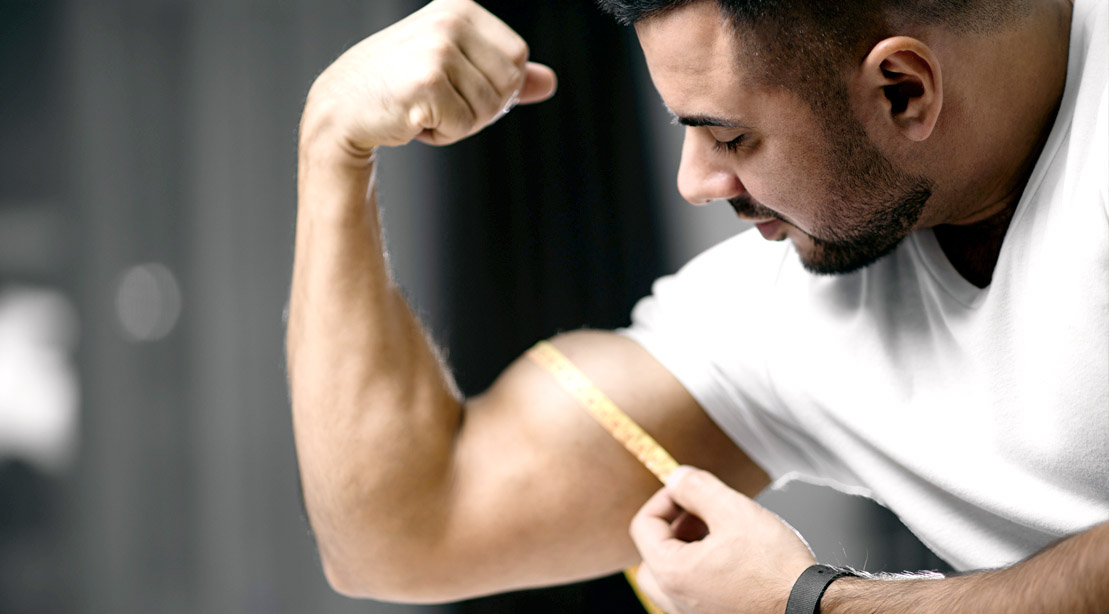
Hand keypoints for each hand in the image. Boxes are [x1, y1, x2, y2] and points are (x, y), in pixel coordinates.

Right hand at [301, 0, 557, 155]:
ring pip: (488, 110)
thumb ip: (503, 71)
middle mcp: (450, 20)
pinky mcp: (427, 84)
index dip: (496, 86)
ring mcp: (438, 50)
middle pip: (508, 85)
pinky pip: (464, 126)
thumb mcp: (456, 67)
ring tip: (424, 108)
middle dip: (480, 108)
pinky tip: (413, 120)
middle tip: (440, 101)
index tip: (458, 85)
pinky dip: (442, 135)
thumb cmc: (399, 85)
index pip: (518, 57)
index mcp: (461, 7)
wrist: (344, 106)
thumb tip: (549, 82)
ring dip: (459, 123)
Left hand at [629, 466, 816, 613]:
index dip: (665, 498)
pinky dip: (701, 566)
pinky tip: (731, 555)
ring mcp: (691, 612)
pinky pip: (691, 587)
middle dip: (673, 524)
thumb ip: (697, 488)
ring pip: (671, 571)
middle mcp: (675, 598)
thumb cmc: (776, 570)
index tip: (687, 489)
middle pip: (652, 550)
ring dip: (687, 544)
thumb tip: (677, 477)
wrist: (809, 608)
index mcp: (671, 572)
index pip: (643, 524)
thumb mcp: (734, 511)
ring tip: (720, 531)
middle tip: (701, 512)